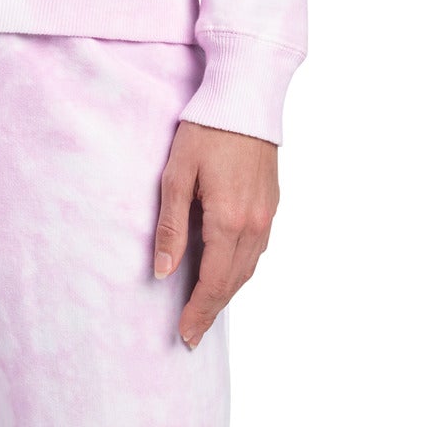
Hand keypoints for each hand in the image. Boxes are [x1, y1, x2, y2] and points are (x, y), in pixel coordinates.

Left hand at [153, 119, 279, 348]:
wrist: (245, 100)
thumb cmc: (206, 132)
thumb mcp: (177, 175)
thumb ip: (171, 226)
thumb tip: (162, 272)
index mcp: (228, 221)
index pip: (212, 282)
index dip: (198, 311)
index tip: (185, 334)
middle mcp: (254, 225)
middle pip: (233, 282)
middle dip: (212, 310)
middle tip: (193, 333)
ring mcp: (267, 216)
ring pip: (249, 269)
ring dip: (228, 292)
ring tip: (207, 307)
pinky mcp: (272, 204)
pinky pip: (258, 250)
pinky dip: (242, 269)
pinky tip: (229, 270)